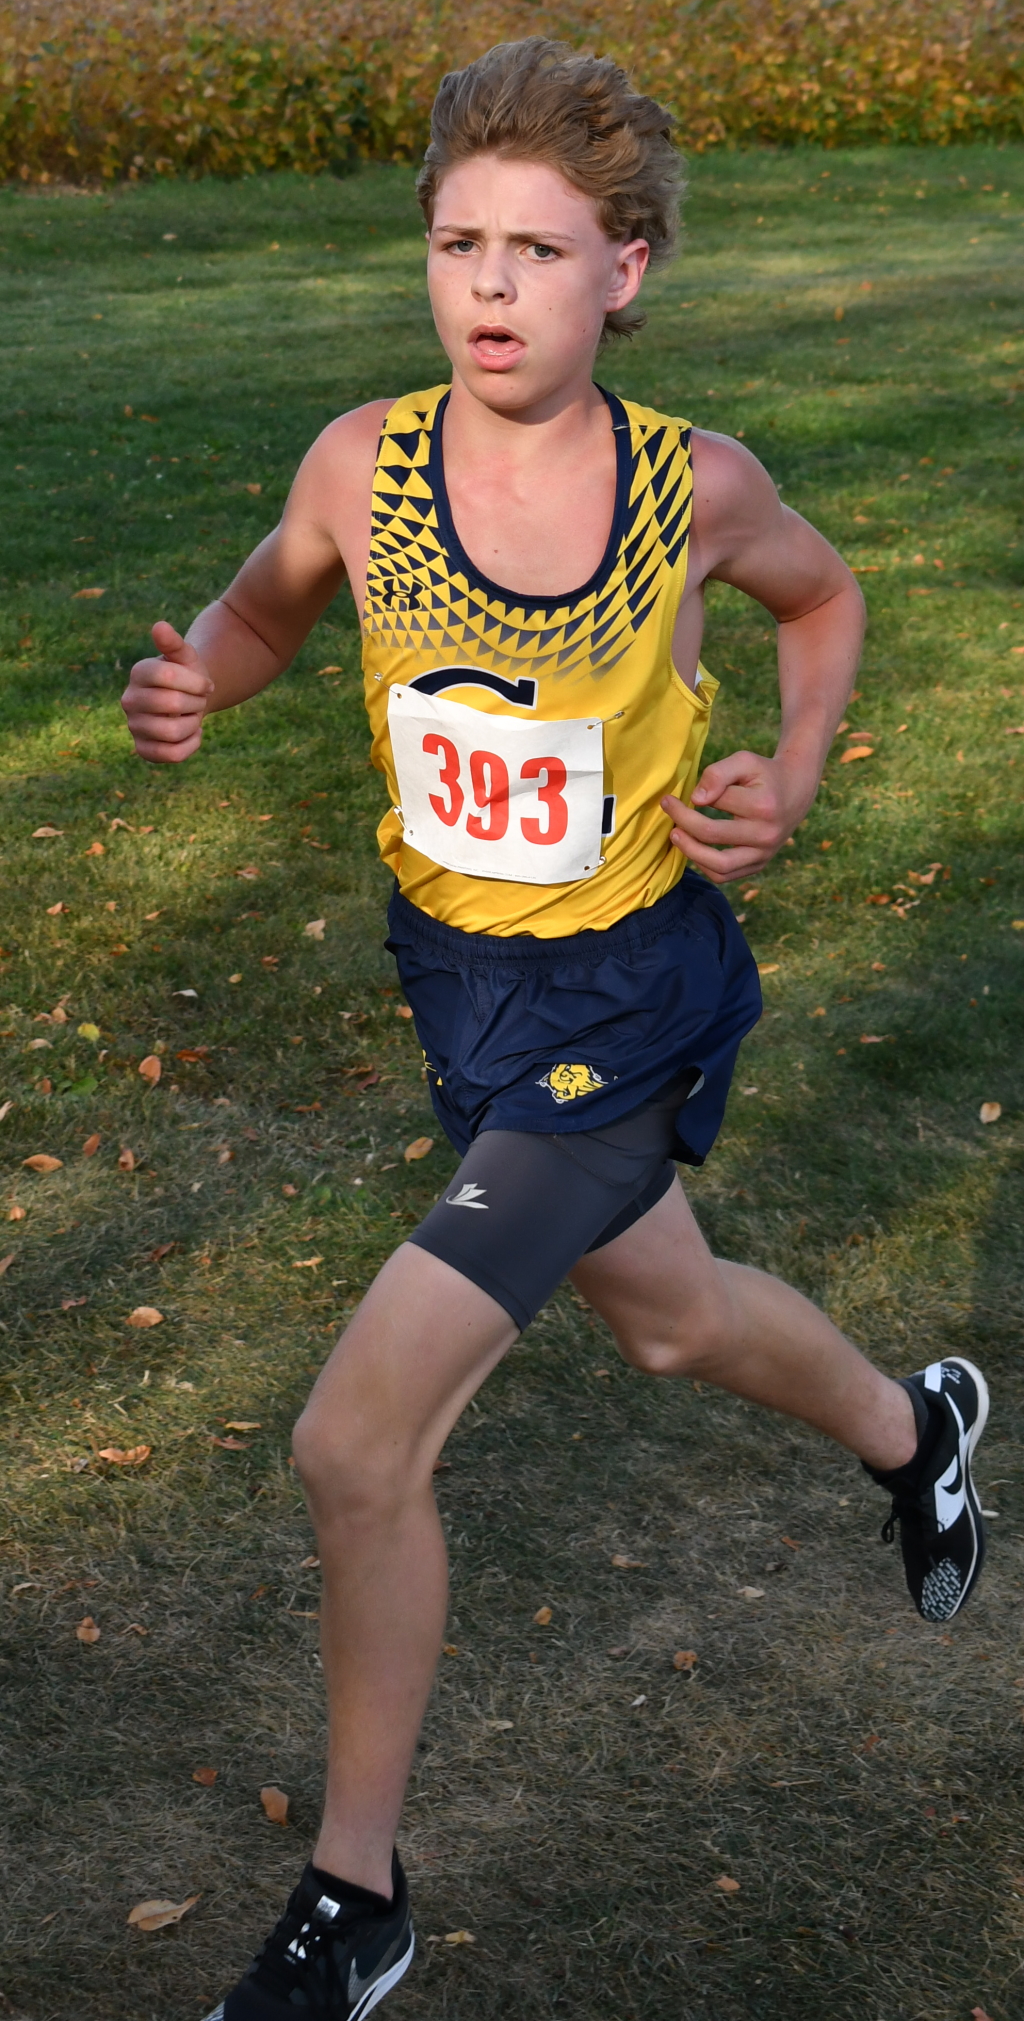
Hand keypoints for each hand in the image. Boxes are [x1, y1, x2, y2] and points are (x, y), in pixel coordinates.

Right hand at [121, 621, 213, 762]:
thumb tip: (160, 626)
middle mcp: (129, 700)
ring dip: (193, 724)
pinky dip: (190, 745)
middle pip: (171, 704)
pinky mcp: (143, 749)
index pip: (168, 677)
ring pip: (172, 732)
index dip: (196, 683)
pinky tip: (192, 733)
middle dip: (196, 703)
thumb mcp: (185, 656)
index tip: (206, 685)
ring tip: (193, 716)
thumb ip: (174, 643)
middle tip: (198, 701)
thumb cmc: (187, 675)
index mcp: (138, 672)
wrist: (189, 699)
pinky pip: (171, 755)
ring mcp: (134, 726)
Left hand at [662, 749, 812, 885]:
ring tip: (675, 835)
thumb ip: (718, 773)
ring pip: (719, 865)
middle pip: (712, 834)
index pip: (718, 801)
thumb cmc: (764, 774)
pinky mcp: (759, 865)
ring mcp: (764, 854)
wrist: (795, 792)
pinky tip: (693, 849)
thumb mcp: (744, 761)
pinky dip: (704, 866)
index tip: (680, 793)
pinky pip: (725, 875)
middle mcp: (766, 835)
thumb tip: (696, 799)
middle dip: (683, 821)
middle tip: (667, 808)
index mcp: (763, 806)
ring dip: (689, 851)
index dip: (697, 795)